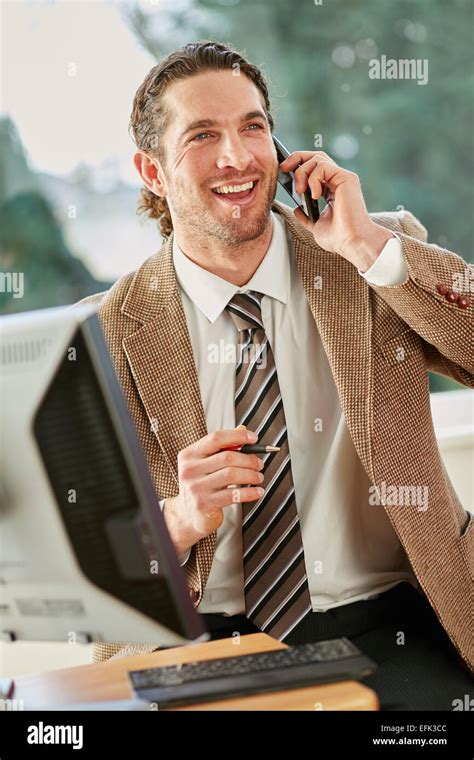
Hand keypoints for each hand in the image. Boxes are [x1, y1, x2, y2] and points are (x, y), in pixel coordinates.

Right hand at [163, 425, 264, 554]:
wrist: (188, 514)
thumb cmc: (201, 485)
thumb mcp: (206, 463)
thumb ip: (223, 446)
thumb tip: (242, 429)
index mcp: (189, 455)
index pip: (215, 438)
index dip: (237, 436)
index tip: (253, 438)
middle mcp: (189, 470)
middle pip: (227, 457)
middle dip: (249, 459)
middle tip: (259, 464)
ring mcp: (195, 487)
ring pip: (232, 474)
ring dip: (251, 475)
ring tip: (258, 477)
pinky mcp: (203, 504)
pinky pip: (233, 495)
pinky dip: (250, 492)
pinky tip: (257, 491)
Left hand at [279, 150, 393, 270]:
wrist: (352, 242)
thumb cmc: (339, 238)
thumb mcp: (315, 226)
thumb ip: (306, 217)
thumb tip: (297, 209)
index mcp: (332, 190)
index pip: (315, 167)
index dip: (298, 165)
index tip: (284, 171)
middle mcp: (338, 180)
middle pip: (316, 156)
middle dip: (296, 158)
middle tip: (284, 169)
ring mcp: (343, 178)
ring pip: (317, 159)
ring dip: (302, 173)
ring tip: (300, 191)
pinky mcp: (346, 178)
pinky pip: (323, 166)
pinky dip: (313, 179)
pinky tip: (315, 196)